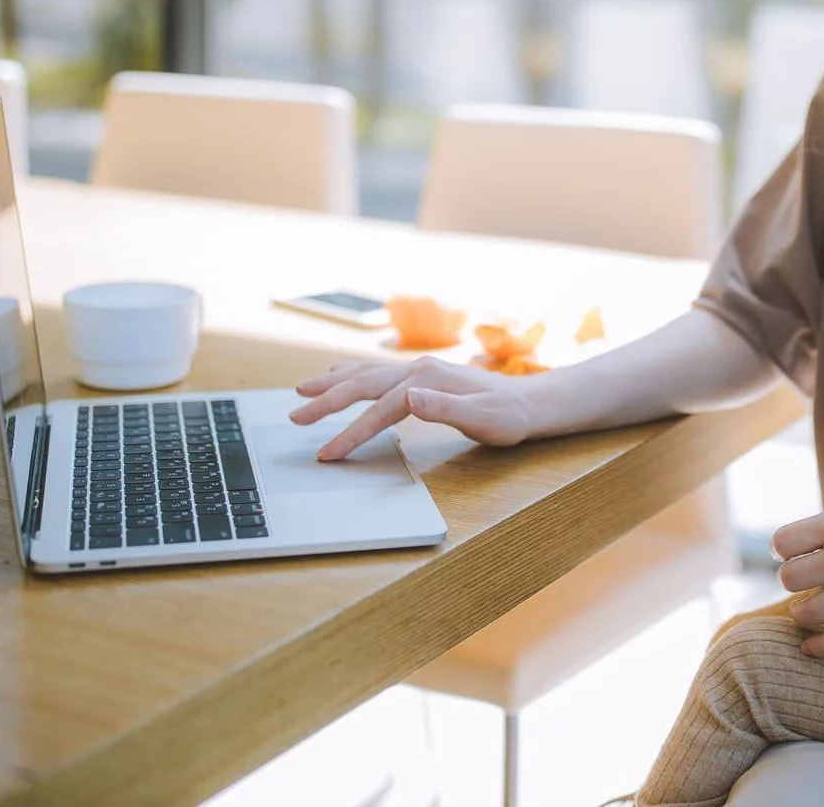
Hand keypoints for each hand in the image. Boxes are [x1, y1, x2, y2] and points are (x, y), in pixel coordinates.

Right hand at [291, 356, 534, 459]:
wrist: (528, 403)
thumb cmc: (507, 417)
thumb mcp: (484, 419)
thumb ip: (446, 408)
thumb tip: (410, 397)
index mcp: (428, 380)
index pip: (380, 409)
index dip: (352, 432)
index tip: (329, 454)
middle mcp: (418, 369)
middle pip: (362, 383)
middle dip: (326, 401)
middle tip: (295, 418)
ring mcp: (418, 369)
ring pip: (365, 373)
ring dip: (332, 383)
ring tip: (301, 391)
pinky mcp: (419, 374)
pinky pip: (375, 372)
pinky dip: (350, 374)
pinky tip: (337, 376)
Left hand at [770, 494, 823, 655]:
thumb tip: (813, 538)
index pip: (782, 542)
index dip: (785, 549)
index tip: (794, 552)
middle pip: (787, 579)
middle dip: (795, 579)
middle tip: (809, 579)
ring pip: (803, 613)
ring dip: (804, 612)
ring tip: (812, 608)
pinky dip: (817, 648)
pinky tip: (811, 648)